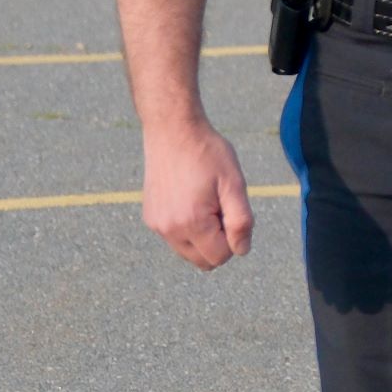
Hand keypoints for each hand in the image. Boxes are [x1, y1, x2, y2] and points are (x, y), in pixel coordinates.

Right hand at [143, 120, 252, 269]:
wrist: (173, 131)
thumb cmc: (209, 154)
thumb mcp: (234, 184)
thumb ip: (241, 221)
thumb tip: (241, 251)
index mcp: (191, 223)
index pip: (220, 257)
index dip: (235, 239)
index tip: (231, 210)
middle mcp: (168, 230)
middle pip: (203, 260)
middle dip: (219, 242)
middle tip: (221, 207)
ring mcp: (156, 225)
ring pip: (188, 251)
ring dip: (204, 236)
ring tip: (206, 202)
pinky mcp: (150, 217)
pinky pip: (175, 238)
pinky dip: (189, 228)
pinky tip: (191, 199)